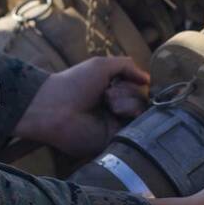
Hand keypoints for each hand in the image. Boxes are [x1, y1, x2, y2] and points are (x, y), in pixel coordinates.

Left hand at [13, 56, 149, 159]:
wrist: (55, 108)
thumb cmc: (73, 83)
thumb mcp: (101, 65)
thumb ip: (126, 66)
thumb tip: (148, 79)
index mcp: (111, 92)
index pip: (137, 87)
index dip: (134, 82)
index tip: (125, 80)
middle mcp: (115, 109)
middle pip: (142, 98)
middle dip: (128, 91)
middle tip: (107, 94)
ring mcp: (116, 124)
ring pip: (141, 110)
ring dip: (127, 100)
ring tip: (108, 103)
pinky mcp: (115, 139)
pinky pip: (136, 126)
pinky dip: (130, 113)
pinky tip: (116, 111)